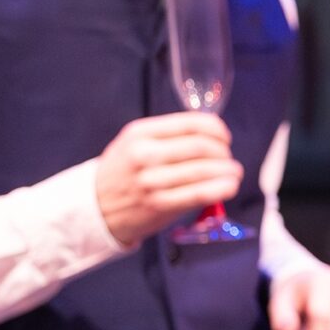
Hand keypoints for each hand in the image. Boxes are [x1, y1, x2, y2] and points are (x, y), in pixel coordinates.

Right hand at [95, 112, 239, 245]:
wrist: (95, 206)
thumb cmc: (123, 172)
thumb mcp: (135, 143)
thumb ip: (167, 136)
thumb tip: (212, 136)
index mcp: (140, 133)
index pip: (191, 123)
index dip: (217, 129)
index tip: (224, 137)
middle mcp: (145, 154)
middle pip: (201, 146)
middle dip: (224, 152)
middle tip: (229, 158)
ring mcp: (152, 181)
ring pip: (204, 170)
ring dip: (228, 171)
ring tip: (234, 173)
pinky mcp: (159, 204)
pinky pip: (199, 194)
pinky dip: (221, 189)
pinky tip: (230, 186)